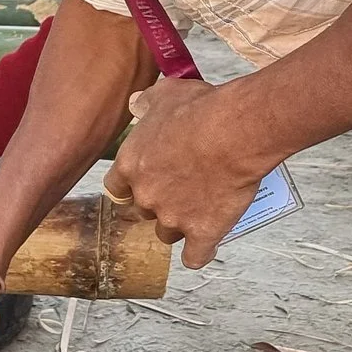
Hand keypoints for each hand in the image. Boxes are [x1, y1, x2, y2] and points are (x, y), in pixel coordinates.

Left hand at [103, 77, 272, 268]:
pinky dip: (200, 253)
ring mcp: (173, 218)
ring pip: (167, 234)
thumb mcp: (166, 94)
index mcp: (131, 165)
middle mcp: (146, 196)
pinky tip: (206, 248)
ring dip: (179, 226)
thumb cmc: (201, 109)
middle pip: (144, 211)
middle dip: (159, 204)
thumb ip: (146, 102)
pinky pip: (195, 257)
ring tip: (198, 213)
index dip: (131, 187)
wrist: (235, 130)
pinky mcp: (202, 232)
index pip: (116, 189)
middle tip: (180, 191)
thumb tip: (136, 103)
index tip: (145, 182)